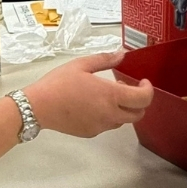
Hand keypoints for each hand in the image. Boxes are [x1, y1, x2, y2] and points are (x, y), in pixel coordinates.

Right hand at [22, 50, 153, 138]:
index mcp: (110, 96)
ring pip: (123, 121)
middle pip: (138, 114)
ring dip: (124, 109)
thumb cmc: (59, 83)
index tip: (143, 82)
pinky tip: (94, 105)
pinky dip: (109, 116)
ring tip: (109, 96)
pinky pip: (108, 125)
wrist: (38, 107)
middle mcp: (110, 114)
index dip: (148, 90)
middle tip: (128, 89)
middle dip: (139, 102)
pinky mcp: (91, 133)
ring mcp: (101, 126)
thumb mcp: (81, 65)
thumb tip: (122, 54)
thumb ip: (105, 60)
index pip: (143, 99)